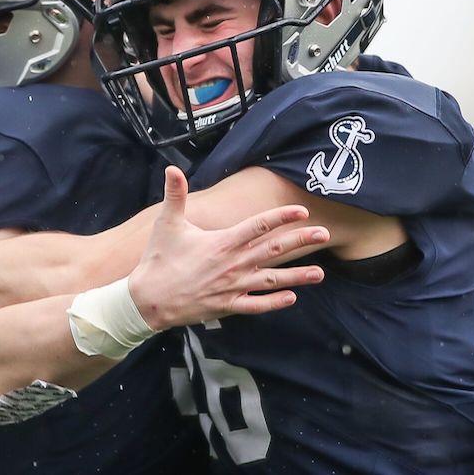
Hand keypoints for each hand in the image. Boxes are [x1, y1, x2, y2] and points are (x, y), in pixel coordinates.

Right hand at [128, 166, 326, 329]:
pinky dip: (275, 302)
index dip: (282, 217)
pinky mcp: (227, 305)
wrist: (149, 299)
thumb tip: (172, 168)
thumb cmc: (158, 259)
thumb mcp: (167, 223)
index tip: (302, 211)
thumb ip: (175, 195)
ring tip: (320, 273)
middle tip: (324, 234)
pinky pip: (257, 305)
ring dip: (297, 276)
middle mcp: (232, 264)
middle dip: (300, 241)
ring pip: (272, 280)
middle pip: (273, 250)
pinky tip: (291, 298)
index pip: (259, 226)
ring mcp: (233, 287)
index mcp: (222, 242)